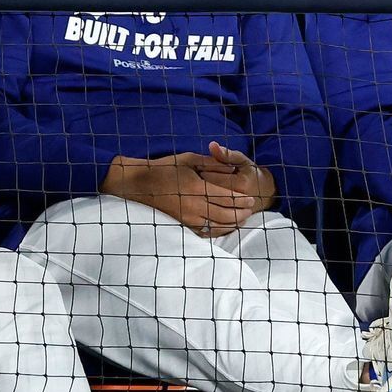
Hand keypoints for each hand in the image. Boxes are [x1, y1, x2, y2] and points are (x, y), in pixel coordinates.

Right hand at [100, 152, 262, 236]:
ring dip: (233, 223)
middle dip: (241, 213)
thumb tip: (232, 169)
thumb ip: (212, 164)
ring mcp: (187, 218)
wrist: (140, 184)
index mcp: (196, 188)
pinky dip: (219, 230)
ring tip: (243, 219)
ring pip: (217, 225)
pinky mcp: (182, 225)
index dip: (241, 199)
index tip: (251, 198)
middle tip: (251, 210)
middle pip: (225, 214)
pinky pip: (205, 232)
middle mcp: (193, 205)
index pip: (226, 197)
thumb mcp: (189, 160)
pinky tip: (226, 227)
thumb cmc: (165, 168)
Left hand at [199, 142, 275, 213]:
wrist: (265, 193)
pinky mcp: (232, 219)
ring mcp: (235, 211)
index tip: (198, 167)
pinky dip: (206, 208)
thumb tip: (212, 145)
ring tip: (201, 188)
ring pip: (209, 204)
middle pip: (208, 191)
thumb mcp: (242, 160)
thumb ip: (226, 154)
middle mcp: (238, 199)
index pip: (212, 176)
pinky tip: (205, 200)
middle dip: (199, 183)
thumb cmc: (251, 173)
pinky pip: (213, 215)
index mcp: (240, 183)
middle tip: (197, 177)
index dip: (202, 170)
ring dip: (201, 195)